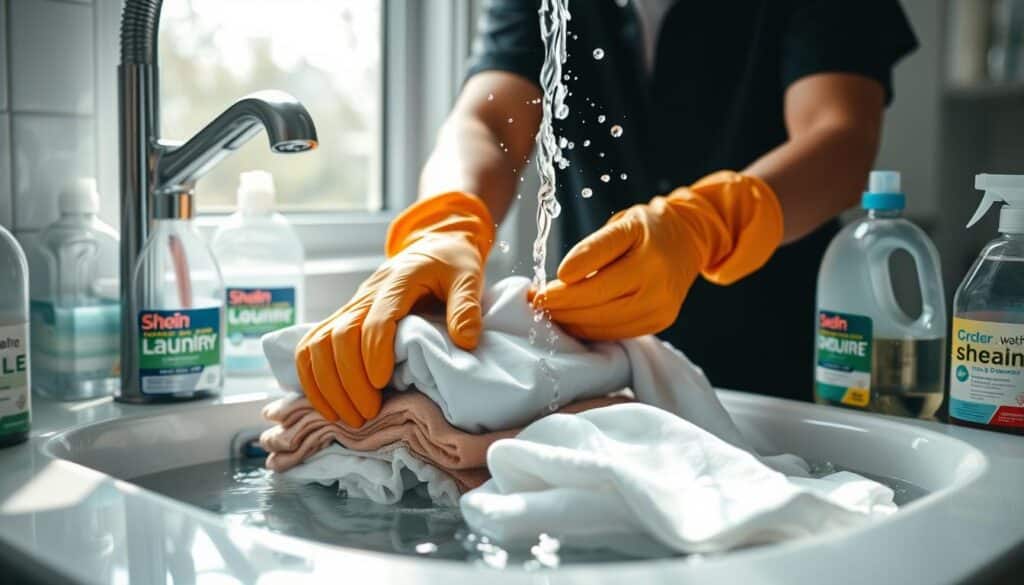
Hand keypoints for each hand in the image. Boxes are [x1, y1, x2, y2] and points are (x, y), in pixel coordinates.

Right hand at [295, 192, 493, 425]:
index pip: (377, 319)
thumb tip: (465, 341)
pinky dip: (311, 377)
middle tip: (369, 413)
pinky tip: (328, 405)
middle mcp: (367, 294)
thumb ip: (467, 306)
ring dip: (328, 384)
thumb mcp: (469, 276)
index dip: (374, 352)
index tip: (383, 384)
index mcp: (399, 281)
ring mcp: (351, 306)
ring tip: (350, 417)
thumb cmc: (451, 264)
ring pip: (318, 343)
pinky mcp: (343, 318)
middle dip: (350, 379)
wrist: (434, 246)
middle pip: (340, 335)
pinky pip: (311, 346)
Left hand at [533, 172, 782, 339]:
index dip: (561, 290)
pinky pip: (616, 333)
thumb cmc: (648, 229)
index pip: (595, 279)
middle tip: (535, 303)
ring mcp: (661, 308)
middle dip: (560, 307)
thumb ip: (595, 247)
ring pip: (604, 324)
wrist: (688, 243)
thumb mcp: (622, 224)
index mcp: (648, 256)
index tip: (535, 290)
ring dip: (571, 321)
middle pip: (597, 305)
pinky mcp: (660, 322)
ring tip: (549, 312)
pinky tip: (573, 320)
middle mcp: (658, 285)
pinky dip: (590, 329)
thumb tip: (564, 274)